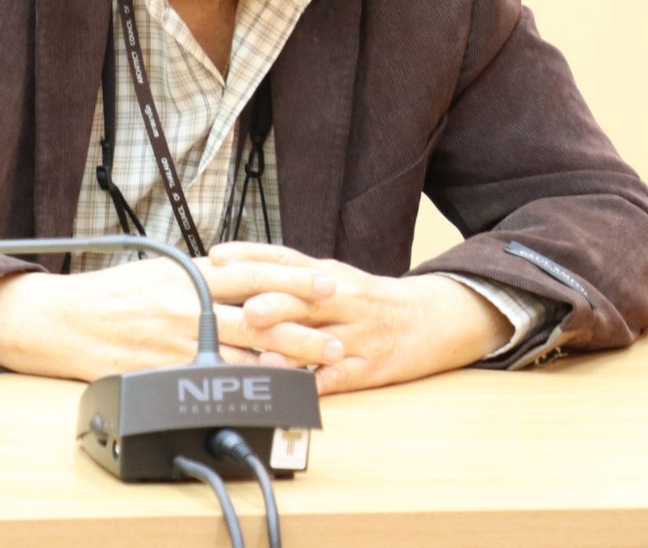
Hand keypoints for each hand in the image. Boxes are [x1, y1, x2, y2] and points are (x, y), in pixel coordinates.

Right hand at [0, 253, 346, 380]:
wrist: (66, 321)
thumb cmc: (114, 293)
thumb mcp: (163, 270)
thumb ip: (203, 274)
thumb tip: (241, 271)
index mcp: (192, 276)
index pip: (254, 273)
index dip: (294, 279)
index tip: (327, 283)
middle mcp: (191, 309)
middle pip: (258, 320)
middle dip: (302, 330)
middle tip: (336, 339)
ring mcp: (180, 344)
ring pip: (242, 356)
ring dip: (281, 365)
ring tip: (316, 372)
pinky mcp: (168, 373)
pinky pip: (213, 383)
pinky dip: (244, 389)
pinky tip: (267, 393)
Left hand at [210, 242, 510, 393]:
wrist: (429, 319)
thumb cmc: (367, 301)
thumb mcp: (332, 279)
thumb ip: (289, 279)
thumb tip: (235, 277)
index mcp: (327, 274)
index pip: (285, 259)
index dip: (252, 256)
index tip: (219, 256)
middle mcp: (342, 298)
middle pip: (305, 298)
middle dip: (276, 305)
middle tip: (248, 310)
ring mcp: (357, 333)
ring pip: (322, 342)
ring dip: (293, 351)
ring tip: (265, 357)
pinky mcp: (369, 366)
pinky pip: (341, 377)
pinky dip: (319, 385)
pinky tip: (299, 392)